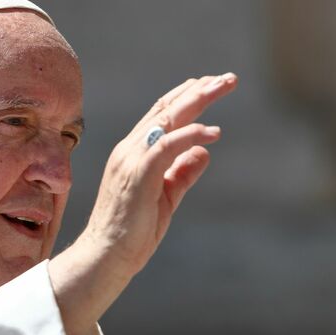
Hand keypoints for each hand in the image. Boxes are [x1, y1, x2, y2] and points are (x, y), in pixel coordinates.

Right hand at [49, 73, 237, 334]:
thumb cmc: (133, 231)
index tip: (212, 84)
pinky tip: (214, 133)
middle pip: (166, 108)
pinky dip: (191, 134)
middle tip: (228, 78)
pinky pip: (167, 144)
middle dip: (199, 89)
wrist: (107, 256)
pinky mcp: (137, 173)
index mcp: (134, 152)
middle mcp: (130, 148)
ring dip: (198, 100)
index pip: (161, 114)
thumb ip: (182, 173)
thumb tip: (204, 151)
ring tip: (224, 87)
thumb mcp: (166, 197)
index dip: (187, 96)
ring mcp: (131, 158)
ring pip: (167, 118)